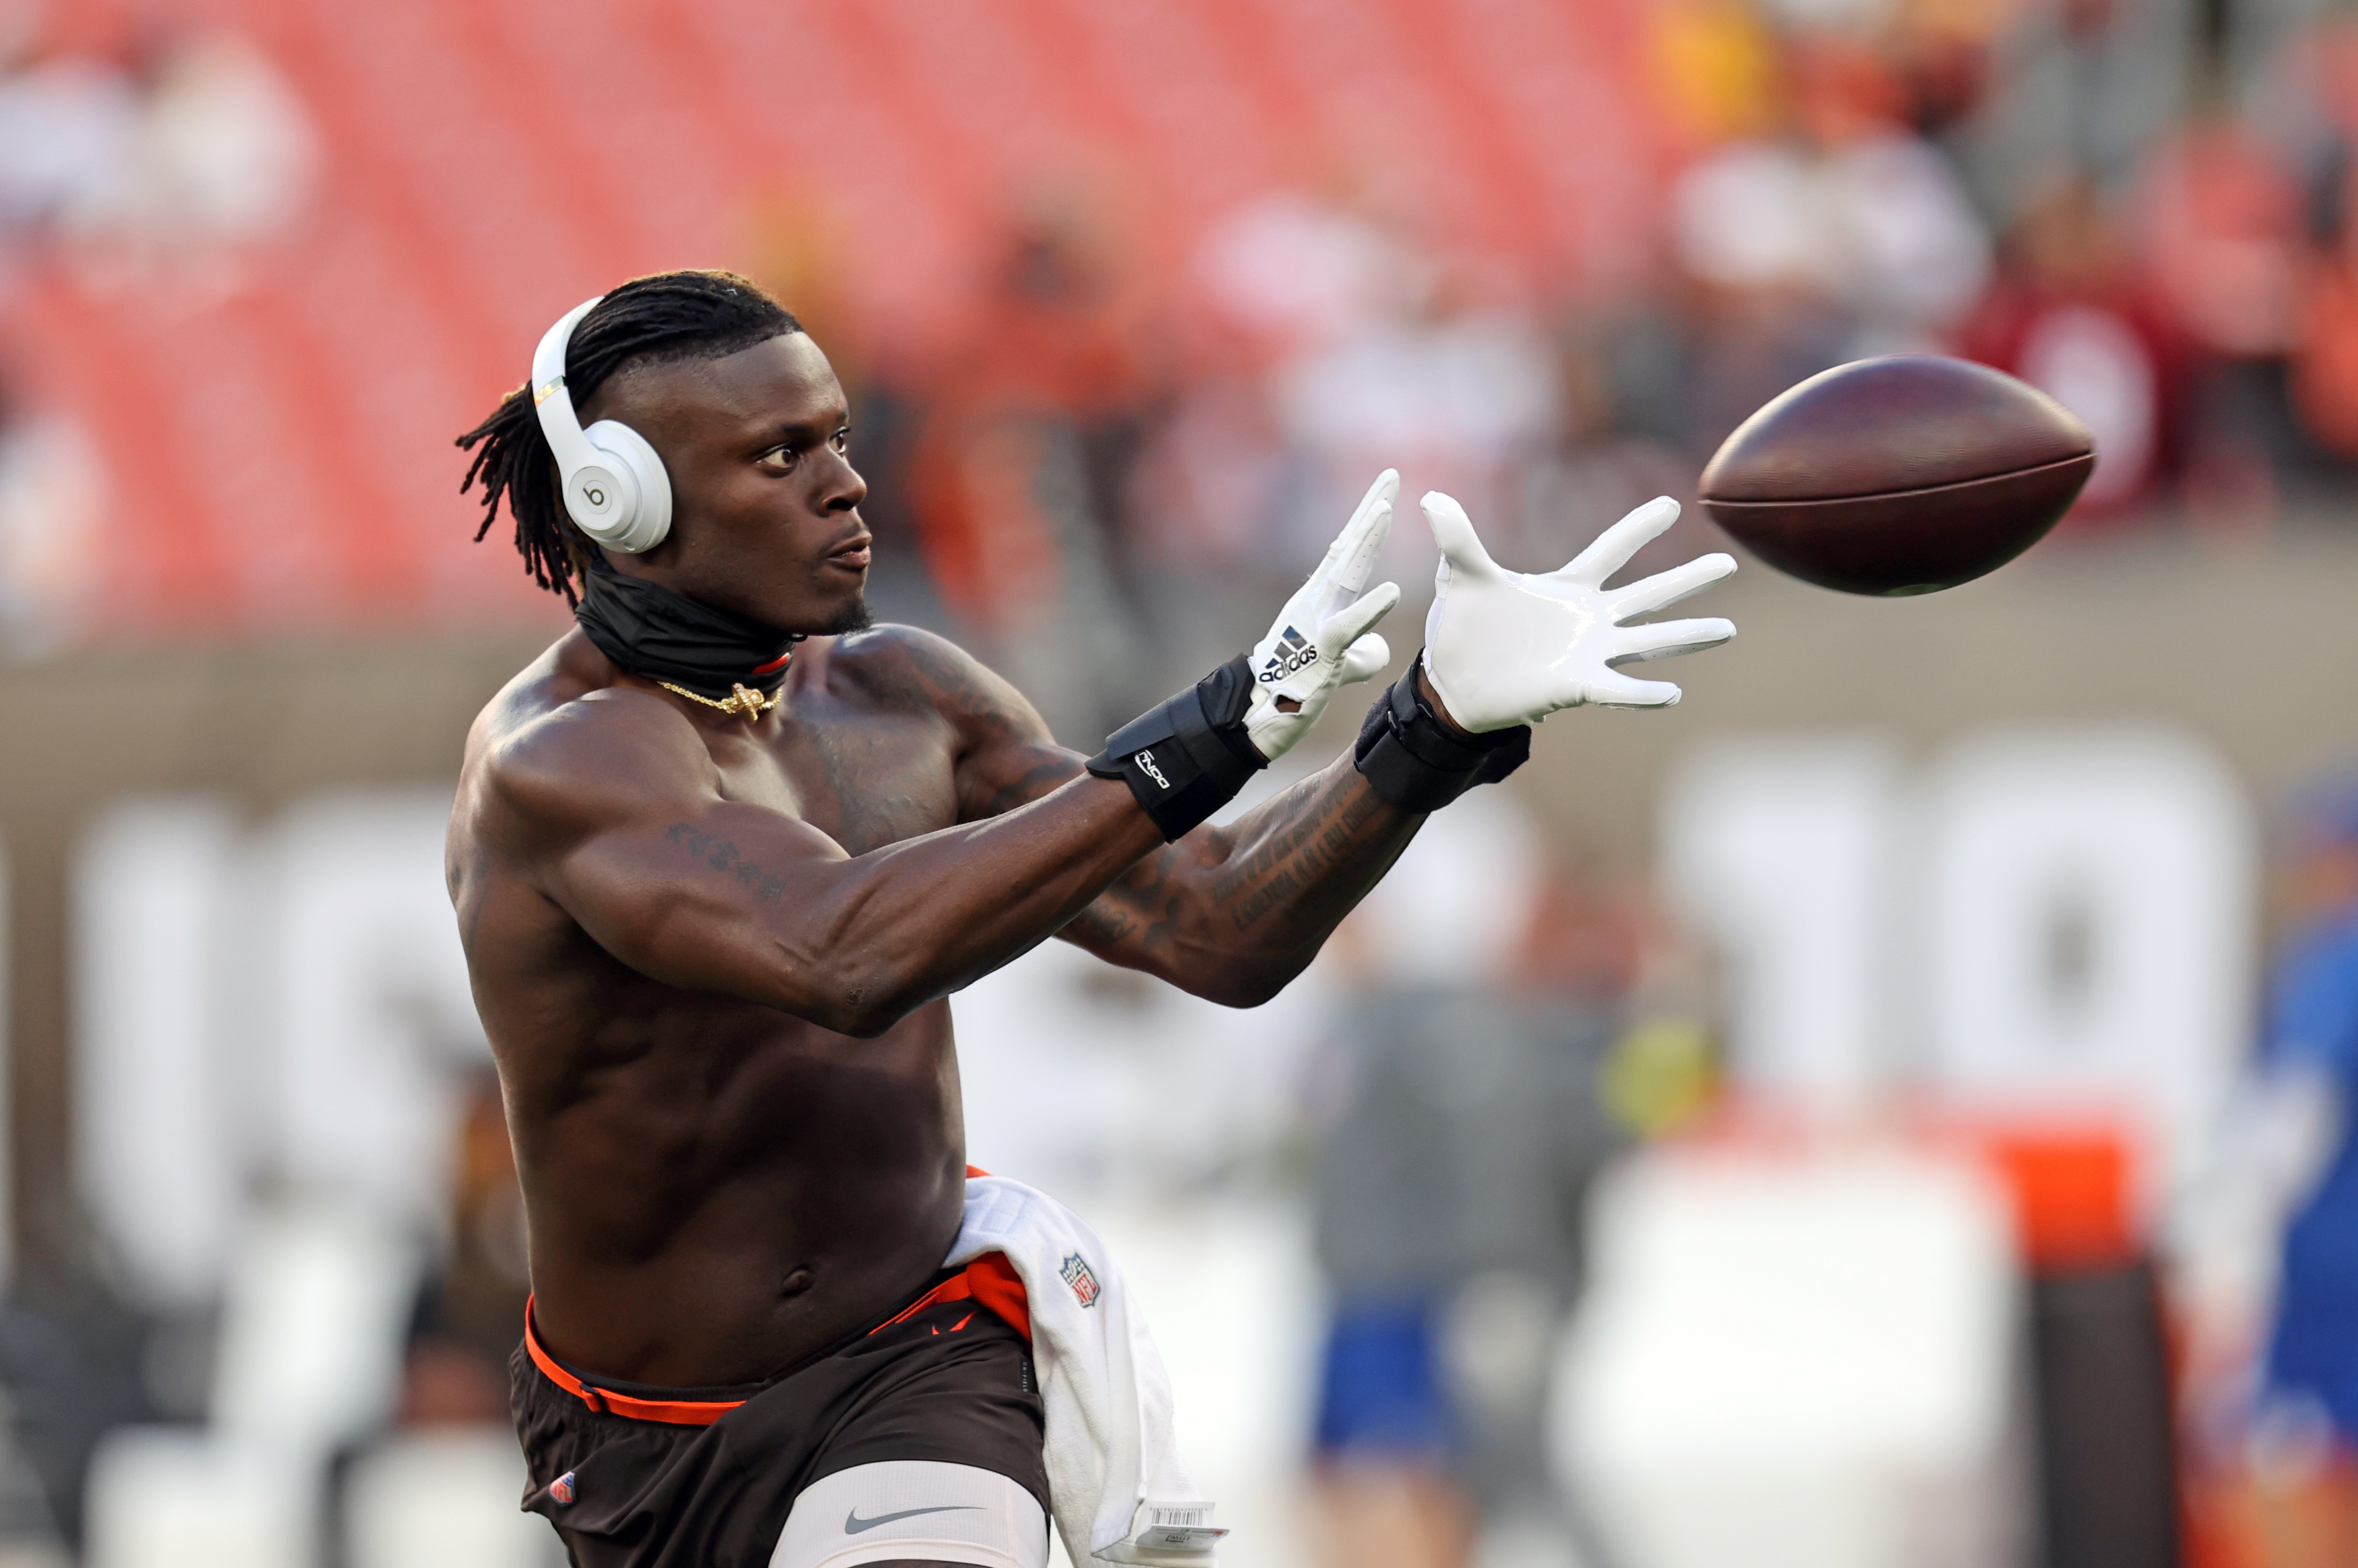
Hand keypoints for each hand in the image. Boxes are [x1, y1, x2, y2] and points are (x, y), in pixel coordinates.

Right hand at [1243, 470, 1402, 760]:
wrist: (1260, 717)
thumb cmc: (1297, 689)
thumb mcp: (1339, 666)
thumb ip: (1361, 651)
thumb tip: (1379, 649)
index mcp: (1321, 600)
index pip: (1350, 550)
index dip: (1369, 517)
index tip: (1389, 487)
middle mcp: (1316, 601)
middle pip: (1348, 548)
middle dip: (1371, 510)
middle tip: (1391, 476)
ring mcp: (1315, 622)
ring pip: (1345, 574)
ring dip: (1366, 542)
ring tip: (1388, 512)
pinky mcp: (1320, 651)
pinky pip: (1347, 625)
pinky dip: (1370, 608)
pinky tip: (1393, 591)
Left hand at [1420, 492, 1734, 730]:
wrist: (1451, 682)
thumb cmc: (1464, 626)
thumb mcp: (1460, 575)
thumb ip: (1457, 537)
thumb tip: (1431, 497)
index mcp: (1566, 587)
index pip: (1609, 551)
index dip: (1638, 530)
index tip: (1672, 504)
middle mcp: (1588, 619)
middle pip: (1648, 594)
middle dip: (1687, 580)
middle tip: (1727, 562)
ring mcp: (1587, 654)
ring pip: (1648, 641)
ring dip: (1687, 635)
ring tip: (1726, 629)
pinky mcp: (1576, 687)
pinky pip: (1617, 690)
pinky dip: (1644, 693)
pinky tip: (1674, 692)